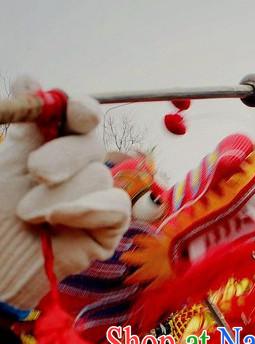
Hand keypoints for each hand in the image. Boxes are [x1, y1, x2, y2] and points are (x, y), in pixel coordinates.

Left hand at [0, 77, 130, 312]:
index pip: (79, 117)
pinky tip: (59, 221)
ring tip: (29, 216)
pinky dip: (87, 209)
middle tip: (35, 172)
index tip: (69, 111)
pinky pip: (115, 205)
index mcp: (49, 146)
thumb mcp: (2, 165)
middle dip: (66, 154)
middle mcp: (75, 169)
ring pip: (99, 176)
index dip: (80, 109)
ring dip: (61, 195)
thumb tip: (29, 78)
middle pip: (91, 143)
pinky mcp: (109, 227)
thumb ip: (18, 123)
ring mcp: (95, 197)